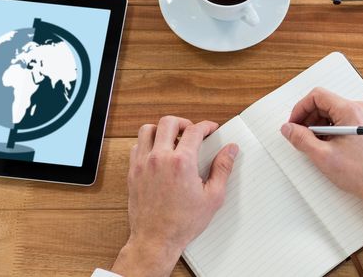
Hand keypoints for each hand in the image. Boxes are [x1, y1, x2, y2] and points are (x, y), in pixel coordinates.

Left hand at [111, 116, 238, 276]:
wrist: (156, 239)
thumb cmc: (183, 222)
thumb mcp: (213, 197)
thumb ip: (222, 169)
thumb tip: (230, 151)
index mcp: (182, 162)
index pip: (195, 130)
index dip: (206, 126)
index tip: (210, 129)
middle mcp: (160, 158)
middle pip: (168, 122)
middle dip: (183, 122)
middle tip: (191, 131)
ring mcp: (143, 164)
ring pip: (148, 130)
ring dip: (162, 130)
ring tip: (172, 139)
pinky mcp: (133, 172)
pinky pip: (137, 146)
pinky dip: (147, 143)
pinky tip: (157, 153)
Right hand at [280, 87, 362, 217]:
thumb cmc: (360, 173)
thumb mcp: (323, 156)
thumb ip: (301, 139)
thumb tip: (288, 128)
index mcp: (350, 111)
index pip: (317, 96)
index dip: (300, 109)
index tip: (293, 124)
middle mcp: (359, 109)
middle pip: (324, 103)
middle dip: (308, 119)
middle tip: (300, 137)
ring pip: (332, 112)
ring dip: (318, 126)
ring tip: (314, 145)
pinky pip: (341, 120)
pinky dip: (329, 130)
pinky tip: (326, 146)